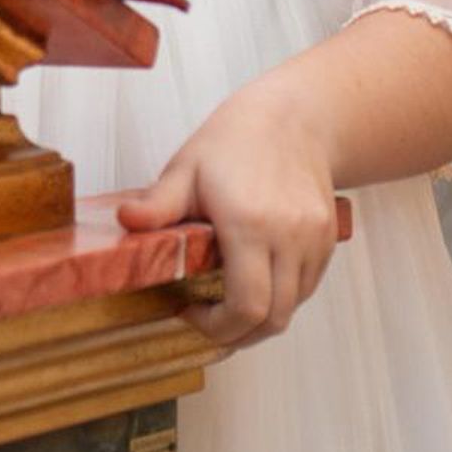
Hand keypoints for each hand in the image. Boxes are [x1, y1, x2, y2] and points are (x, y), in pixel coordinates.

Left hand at [115, 77, 349, 349]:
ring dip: (259, 318)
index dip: (217, 328)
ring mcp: (314, 240)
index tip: (190, 315)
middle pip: (271, 319)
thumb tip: (124, 221)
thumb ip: (157, 204)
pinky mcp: (327, 239)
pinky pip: (306, 287)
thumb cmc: (236, 140)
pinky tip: (254, 283)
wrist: (295, 116)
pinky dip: (281, 297)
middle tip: (206, 325)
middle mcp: (289, 236)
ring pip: (291, 307)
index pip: (245, 307)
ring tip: (227, 307)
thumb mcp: (186, 168)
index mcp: (250, 224)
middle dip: (237, 335)